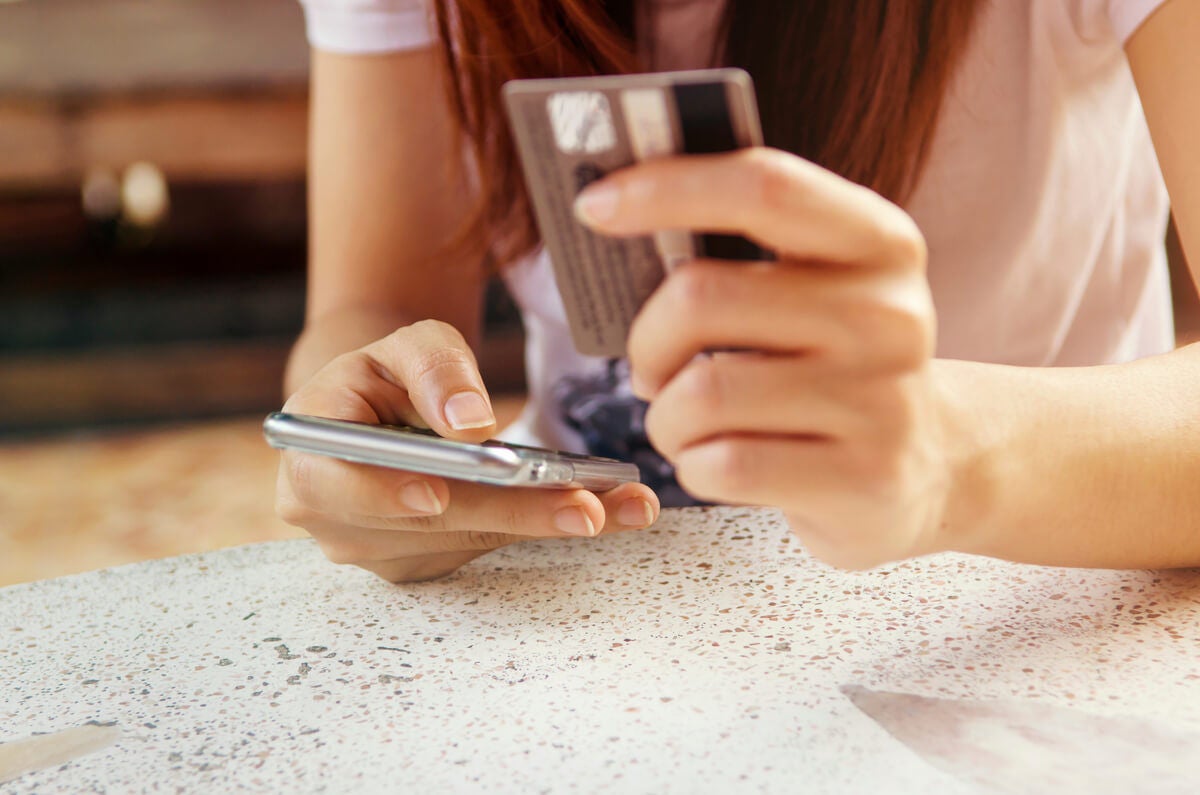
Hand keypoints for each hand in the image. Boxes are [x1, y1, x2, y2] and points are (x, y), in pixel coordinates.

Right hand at [275, 319, 659, 581]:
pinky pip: (493, 544)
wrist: (378, 414)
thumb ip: (432, 368)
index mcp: (311, 461)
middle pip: (429, 524)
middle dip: (512, 514)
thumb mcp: (402, 347)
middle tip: (584, 507)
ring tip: (625, 506)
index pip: (334, 486)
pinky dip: (550, 525)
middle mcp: (338, 523)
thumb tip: (470, 422)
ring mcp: (384, 552)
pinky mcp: (430, 562)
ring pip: (473, 539)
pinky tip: (612, 512)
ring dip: (551, 523)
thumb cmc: (385, 376)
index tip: (437, 495)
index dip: (383, 493)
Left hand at [575, 148, 949, 568]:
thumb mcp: (817, 289)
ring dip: (665, 416)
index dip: (666, 187)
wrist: (928, 466)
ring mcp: (880, 401)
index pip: (764, 188)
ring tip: (683, 422)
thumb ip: (742, 252)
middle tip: (648, 365)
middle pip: (703, 296)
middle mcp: (889, 314)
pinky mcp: (861, 478)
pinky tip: (714, 461)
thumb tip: (617, 212)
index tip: (596, 204)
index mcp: (880, 242)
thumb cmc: (835, 364)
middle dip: (646, 339)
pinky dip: (692, 464)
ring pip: (701, 394)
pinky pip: (722, 465)